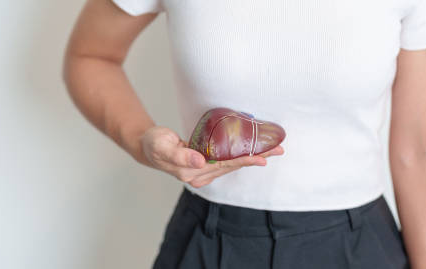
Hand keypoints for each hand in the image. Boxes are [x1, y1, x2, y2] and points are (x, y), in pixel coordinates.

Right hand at [140, 125, 283, 187]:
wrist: (147, 146)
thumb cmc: (154, 143)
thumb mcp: (162, 145)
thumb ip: (179, 153)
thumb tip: (200, 160)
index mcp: (191, 171)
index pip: (224, 164)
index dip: (244, 160)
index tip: (262, 157)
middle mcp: (199, 175)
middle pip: (233, 165)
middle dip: (256, 158)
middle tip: (278, 150)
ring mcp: (202, 173)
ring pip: (232, 164)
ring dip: (252, 157)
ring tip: (272, 150)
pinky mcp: (204, 167)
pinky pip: (226, 162)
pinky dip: (240, 157)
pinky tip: (253, 153)